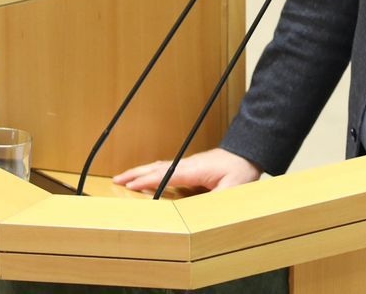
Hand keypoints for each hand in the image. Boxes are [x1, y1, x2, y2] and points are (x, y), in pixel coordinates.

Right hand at [112, 148, 262, 193]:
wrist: (249, 152)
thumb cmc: (241, 170)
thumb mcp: (233, 190)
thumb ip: (215, 202)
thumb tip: (198, 213)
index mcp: (193, 170)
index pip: (164, 176)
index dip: (146, 181)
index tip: (129, 185)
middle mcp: (187, 165)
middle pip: (157, 168)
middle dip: (136, 173)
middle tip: (116, 179)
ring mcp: (189, 164)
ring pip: (160, 167)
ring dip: (142, 172)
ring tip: (126, 178)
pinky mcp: (193, 167)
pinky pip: (167, 169)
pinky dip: (153, 172)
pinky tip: (150, 178)